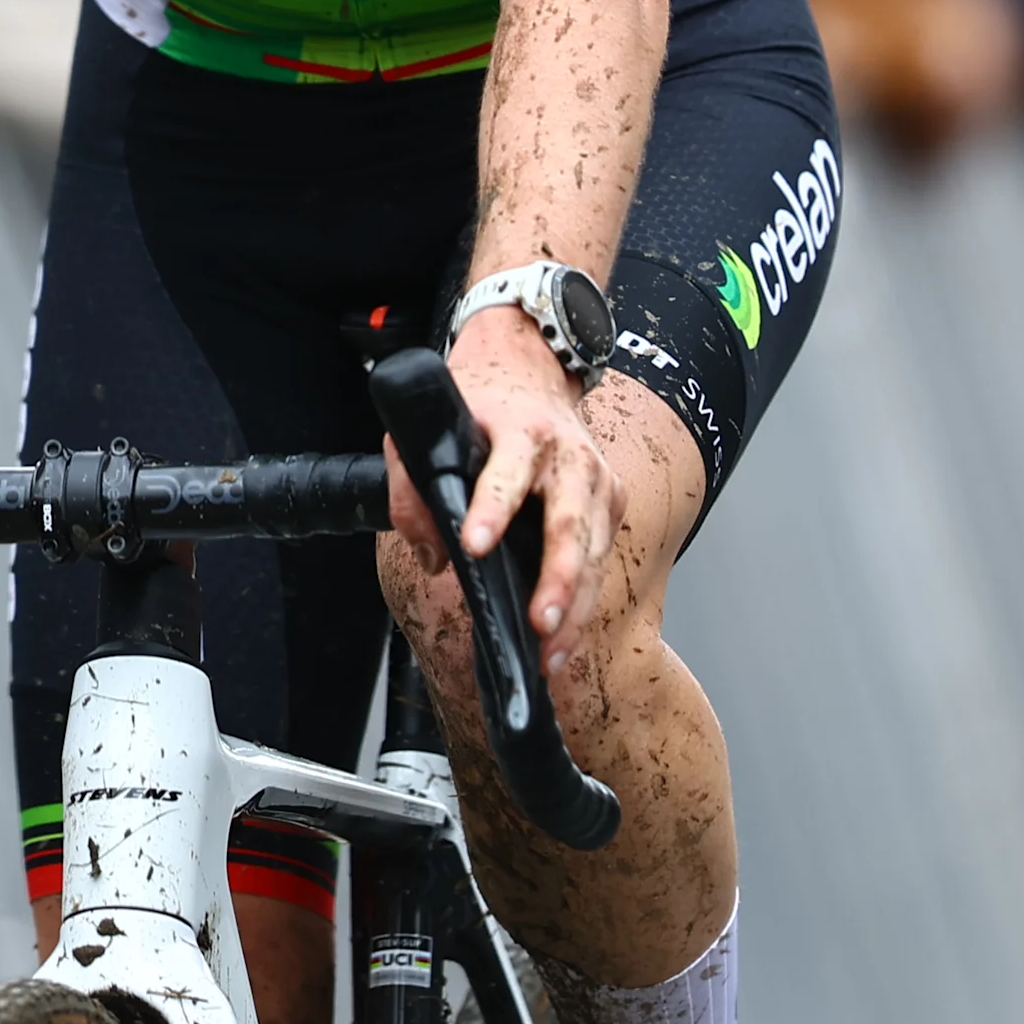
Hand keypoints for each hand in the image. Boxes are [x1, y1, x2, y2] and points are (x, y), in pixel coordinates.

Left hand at [386, 308, 622, 676]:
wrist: (529, 367)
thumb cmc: (480, 404)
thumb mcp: (430, 428)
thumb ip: (411, 488)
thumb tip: (432, 554)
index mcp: (521, 430)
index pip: (506, 472)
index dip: (491, 508)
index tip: (473, 545)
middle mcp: (569, 455)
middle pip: (570, 523)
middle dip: (557, 578)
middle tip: (538, 623)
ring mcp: (599, 479)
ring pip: (593, 552)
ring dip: (575, 608)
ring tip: (551, 655)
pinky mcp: (612, 501)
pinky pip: (601, 558)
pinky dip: (585, 602)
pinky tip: (565, 640)